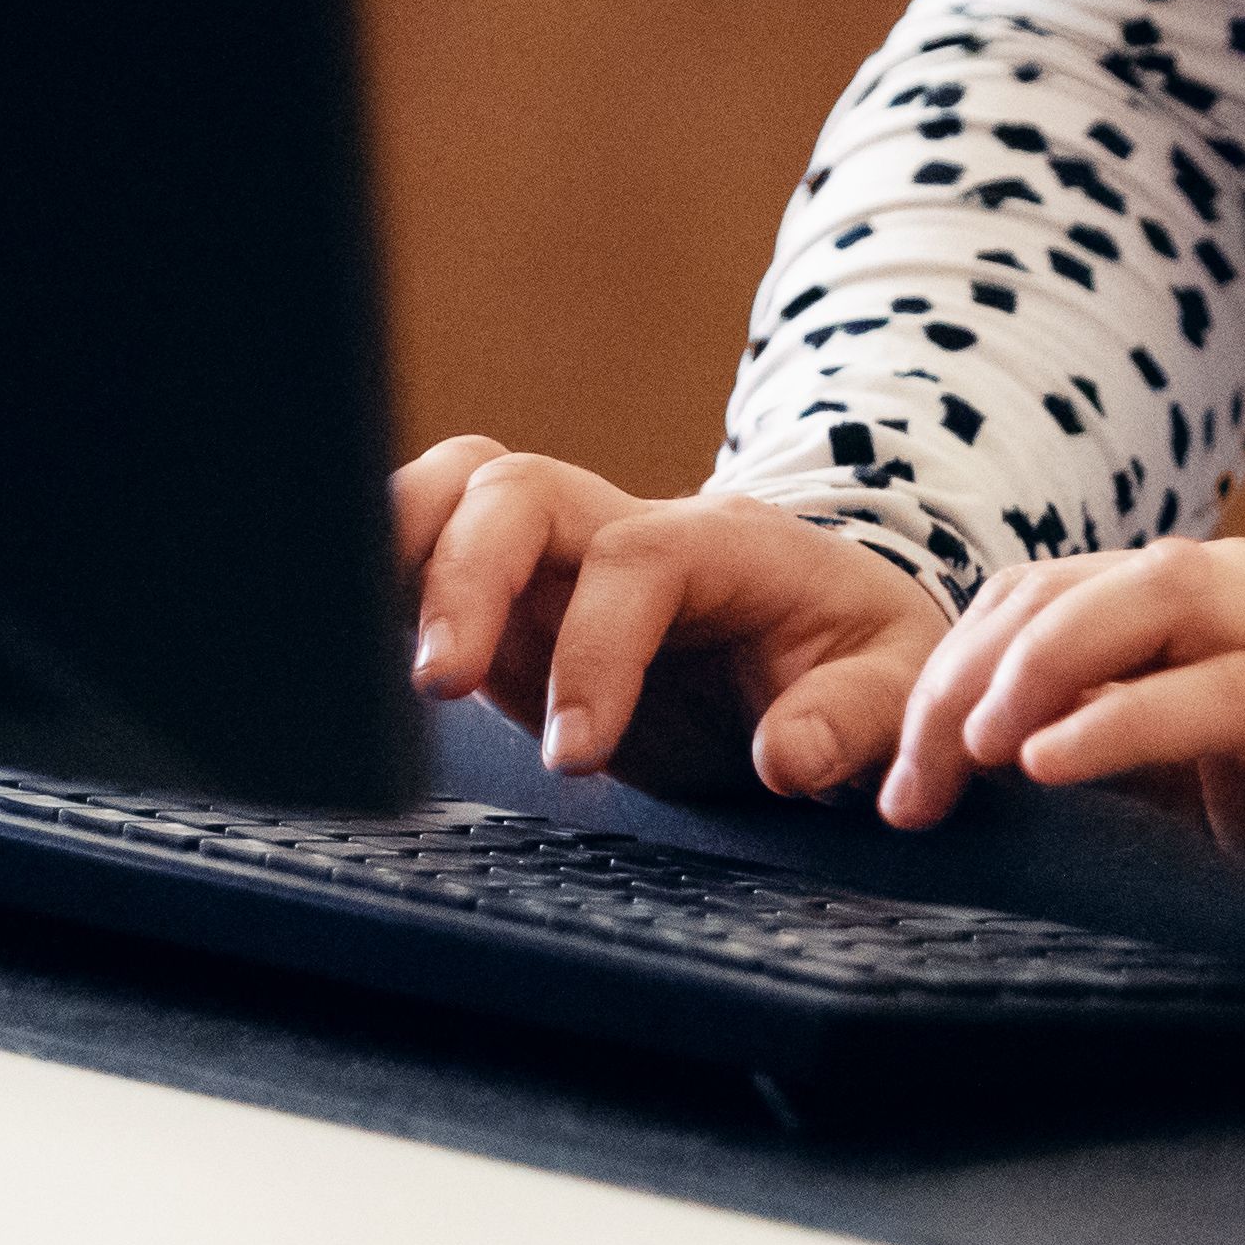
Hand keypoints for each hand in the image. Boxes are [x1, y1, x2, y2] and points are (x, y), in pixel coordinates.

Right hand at [394, 440, 948, 798]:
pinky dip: (379, 574)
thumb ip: (854, 720)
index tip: (576, 752)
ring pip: (459, 489)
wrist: (836, 641)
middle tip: (438, 686)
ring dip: (400, 545)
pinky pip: (429, 548)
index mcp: (724, 545)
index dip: (594, 647)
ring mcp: (560, 561)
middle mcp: (626, 530)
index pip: (635, 560)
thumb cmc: (863, 661)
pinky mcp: (513, 604)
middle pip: (520, 487)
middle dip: (464, 574)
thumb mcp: (900, 692)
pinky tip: (343, 640)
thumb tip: (786, 757)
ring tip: (359, 637)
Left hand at [884, 537, 1244, 954]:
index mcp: (1225, 610)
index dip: (956, 675)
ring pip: (1137, 602)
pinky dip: (1119, 721)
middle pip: (1068, 589)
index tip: (903, 779)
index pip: (1052, 601)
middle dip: (960, 681)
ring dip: (1026, 673)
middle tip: (903, 787)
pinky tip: (1050, 767)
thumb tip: (1024, 767)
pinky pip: (1216, 692)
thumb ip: (1149, 752)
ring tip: (965, 755)